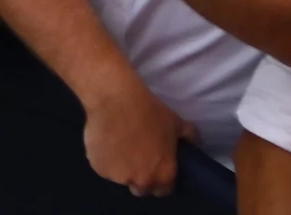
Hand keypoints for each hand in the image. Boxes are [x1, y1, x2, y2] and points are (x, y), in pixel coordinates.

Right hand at [78, 77, 191, 196]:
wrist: (116, 100)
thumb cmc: (150, 111)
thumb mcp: (177, 122)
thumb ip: (189, 137)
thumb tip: (193, 143)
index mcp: (163, 175)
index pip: (164, 190)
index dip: (161, 178)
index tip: (156, 165)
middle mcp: (141, 181)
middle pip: (141, 188)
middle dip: (140, 177)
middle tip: (137, 156)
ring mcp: (117, 176)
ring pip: (120, 177)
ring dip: (121, 167)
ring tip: (119, 144)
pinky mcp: (98, 167)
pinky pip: (103, 166)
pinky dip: (104, 158)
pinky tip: (106, 140)